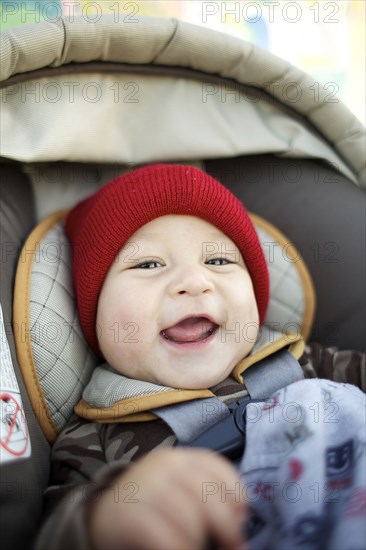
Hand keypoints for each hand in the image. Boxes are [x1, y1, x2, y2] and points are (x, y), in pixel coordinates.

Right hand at [89, 448, 245, 549]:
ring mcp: (145, 487)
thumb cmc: (151, 507)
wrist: (104, 516)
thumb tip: (238, 522)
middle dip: (227, 526)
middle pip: (209, 495)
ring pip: (191, 518)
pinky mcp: (129, 514)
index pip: (218, 468)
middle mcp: (163, 465)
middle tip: (233, 546)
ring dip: (200, 541)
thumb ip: (205, 495)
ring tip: (196, 548)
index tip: (241, 518)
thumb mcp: (178, 490)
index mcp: (180, 457)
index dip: (236, 494)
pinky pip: (167, 538)